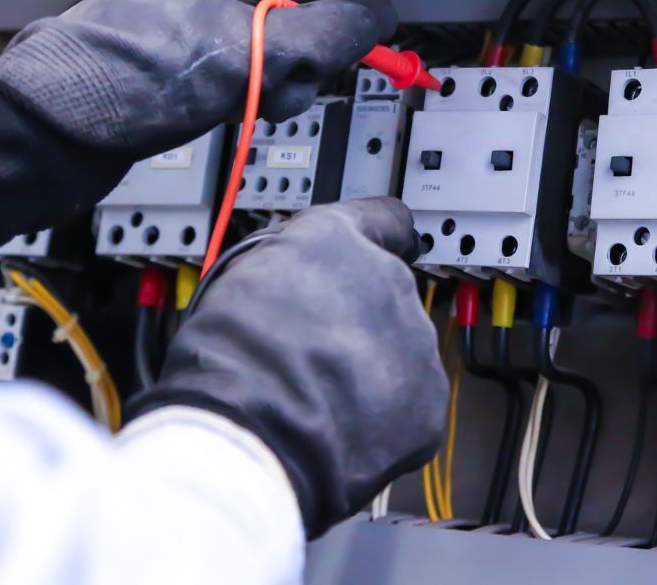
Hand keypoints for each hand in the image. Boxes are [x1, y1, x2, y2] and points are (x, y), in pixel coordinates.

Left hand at [0, 0, 394, 154]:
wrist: (47, 136)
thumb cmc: (123, 78)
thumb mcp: (244, 50)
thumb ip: (323, 33)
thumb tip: (378, 19)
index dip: (341, 13)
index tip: (381, 39)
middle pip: (287, 22)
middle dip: (294, 61)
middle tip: (283, 82)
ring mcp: (180, 34)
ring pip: (264, 59)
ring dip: (269, 87)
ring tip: (244, 105)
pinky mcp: (171, 76)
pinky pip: (235, 83)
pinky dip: (242, 102)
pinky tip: (226, 115)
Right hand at [127, 199, 446, 537]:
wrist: (249, 437)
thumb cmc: (227, 363)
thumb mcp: (237, 281)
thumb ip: (285, 272)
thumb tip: (289, 288)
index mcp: (335, 239)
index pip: (381, 219)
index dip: (376, 241)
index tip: (379, 251)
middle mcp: (386, 278)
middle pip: (385, 295)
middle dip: (357, 323)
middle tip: (314, 355)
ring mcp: (414, 339)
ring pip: (400, 352)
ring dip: (371, 373)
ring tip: (320, 401)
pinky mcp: (429, 397)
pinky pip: (411, 405)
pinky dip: (386, 421)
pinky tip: (341, 431)